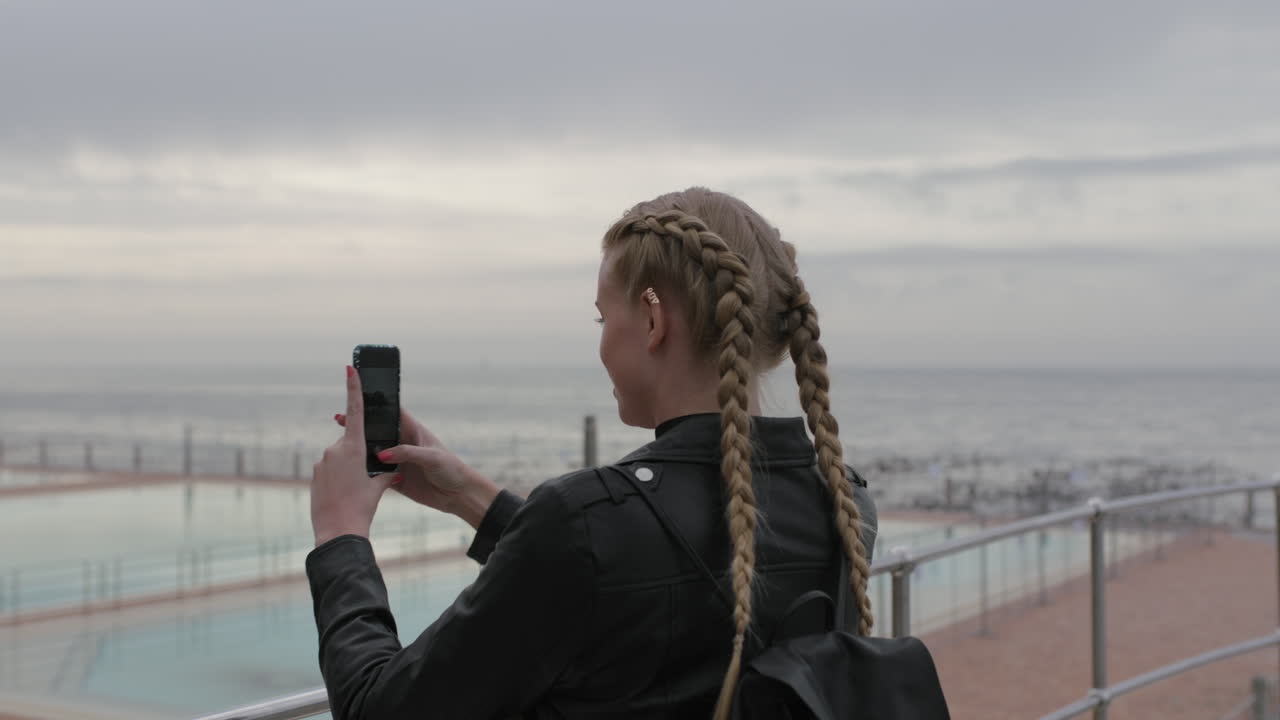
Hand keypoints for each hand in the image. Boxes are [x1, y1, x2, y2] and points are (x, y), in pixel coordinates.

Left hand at [311, 366, 394, 546]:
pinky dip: (339, 479)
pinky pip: (330, 471)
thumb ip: (385, 471)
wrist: (337, 530)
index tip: (349, 368)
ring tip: (355, 492)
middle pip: (351, 443)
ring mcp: (321, 462)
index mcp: (352, 447)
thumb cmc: (362, 507)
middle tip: (366, 478)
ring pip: (340, 458)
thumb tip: (391, 468)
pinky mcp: (314, 475)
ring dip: (349, 470)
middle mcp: (334, 450)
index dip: (354, 388)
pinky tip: (344, 496)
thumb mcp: (379, 486)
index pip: (356, 411)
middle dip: (360, 455)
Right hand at [334, 407, 500, 528]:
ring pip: (374, 452)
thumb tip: (382, 454)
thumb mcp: (431, 457)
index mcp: (413, 432)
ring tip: (338, 443)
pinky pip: (376, 473)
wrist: (458, 495)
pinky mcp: (395, 479)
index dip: (377, 405)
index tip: (358, 397)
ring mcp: (398, 461)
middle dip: (360, 425)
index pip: (393, 413)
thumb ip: (408, 453)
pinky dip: (364, 471)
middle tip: (340, 419)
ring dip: (359, 449)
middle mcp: (403, 444)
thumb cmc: (451, 469)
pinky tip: (348, 469)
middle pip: (378, 431)